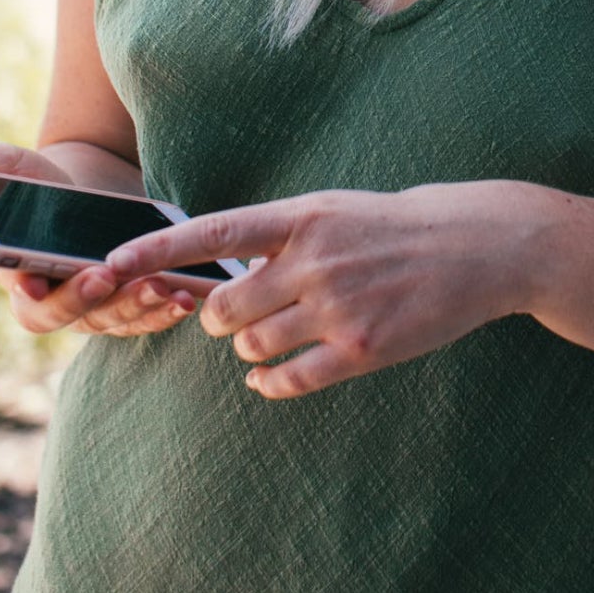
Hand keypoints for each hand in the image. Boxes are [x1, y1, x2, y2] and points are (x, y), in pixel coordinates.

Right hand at [0, 142, 198, 336]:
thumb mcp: (8, 166)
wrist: (85, 192)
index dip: (31, 295)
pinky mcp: (131, 305)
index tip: (32, 283)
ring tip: (164, 286)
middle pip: (70, 316)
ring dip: (138, 307)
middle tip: (105, 274)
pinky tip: (187, 296)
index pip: (23, 300)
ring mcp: (96, 308)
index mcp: (20, 277)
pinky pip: (148, 318)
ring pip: (115, 320)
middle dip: (88, 298)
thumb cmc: (37, 182)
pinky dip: (165, 311)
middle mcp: (56, 301)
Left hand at [103, 182, 546, 398]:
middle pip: (224, 306)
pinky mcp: (364, 350)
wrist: (483, 246)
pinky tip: (269, 377)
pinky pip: (289, 379)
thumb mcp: (340, 209)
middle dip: (219, 317)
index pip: (213, 231)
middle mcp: (316, 261)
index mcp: (305, 216)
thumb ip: (284, 235)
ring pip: (251, 346)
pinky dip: (268, 383)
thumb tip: (225, 267)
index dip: (156, 250)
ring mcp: (340, 307)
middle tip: (236, 316)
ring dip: (250, 348)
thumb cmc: (404, 225)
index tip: (110, 264)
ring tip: (275, 335)